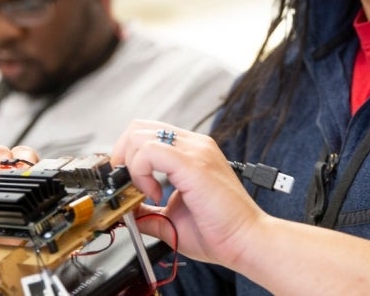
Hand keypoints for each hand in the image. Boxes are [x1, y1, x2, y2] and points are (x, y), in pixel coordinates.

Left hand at [111, 120, 265, 267]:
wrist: (247, 241)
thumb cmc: (221, 231)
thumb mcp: (173, 219)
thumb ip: (147, 212)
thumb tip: (125, 212)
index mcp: (192, 153)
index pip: (148, 134)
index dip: (127, 156)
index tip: (126, 184)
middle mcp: (194, 145)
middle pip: (138, 128)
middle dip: (122, 157)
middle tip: (128, 186)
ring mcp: (195, 151)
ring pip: (140, 135)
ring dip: (131, 166)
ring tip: (146, 194)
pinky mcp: (193, 164)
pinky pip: (150, 151)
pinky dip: (140, 173)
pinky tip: (154, 195)